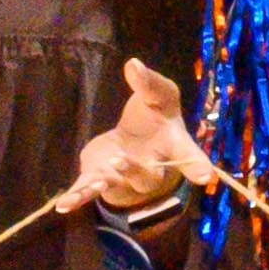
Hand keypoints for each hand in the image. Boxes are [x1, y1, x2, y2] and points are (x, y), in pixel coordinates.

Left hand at [77, 57, 213, 219]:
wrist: (136, 141)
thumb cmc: (154, 118)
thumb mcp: (158, 96)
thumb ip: (149, 83)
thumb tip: (133, 64)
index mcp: (171, 146)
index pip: (187, 155)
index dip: (196, 166)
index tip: (205, 176)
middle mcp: (151, 168)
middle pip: (147, 176)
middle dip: (134, 170)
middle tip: (120, 160)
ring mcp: (123, 177)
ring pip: (117, 184)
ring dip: (105, 182)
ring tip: (95, 181)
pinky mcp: (98, 177)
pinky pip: (88, 191)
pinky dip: (77, 197)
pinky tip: (63, 205)